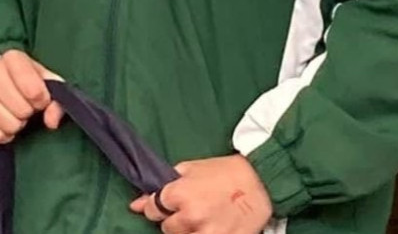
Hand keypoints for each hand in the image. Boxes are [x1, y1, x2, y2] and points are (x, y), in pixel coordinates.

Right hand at [0, 49, 64, 144]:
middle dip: (26, 112)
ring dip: (13, 124)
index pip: (31, 87)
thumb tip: (51, 120)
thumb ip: (58, 100)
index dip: (40, 99)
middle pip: (16, 106)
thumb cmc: (31, 82)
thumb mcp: (49, 84)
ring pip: (0, 118)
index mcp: (13, 59)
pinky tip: (5, 127)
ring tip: (16, 117)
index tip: (41, 100)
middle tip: (28, 109)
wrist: (7, 81)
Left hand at [130, 155, 271, 233]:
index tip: (164, 205)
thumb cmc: (224, 171)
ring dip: (190, 230)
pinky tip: (214, 225)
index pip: (152, 209)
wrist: (261, 181)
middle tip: (191, 208)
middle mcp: (190, 217)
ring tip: (204, 217)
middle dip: (175, 219)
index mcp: (179, 194)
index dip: (156, 206)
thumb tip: (136, 204)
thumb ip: (163, 186)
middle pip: (167, 228)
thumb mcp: (191, 169)